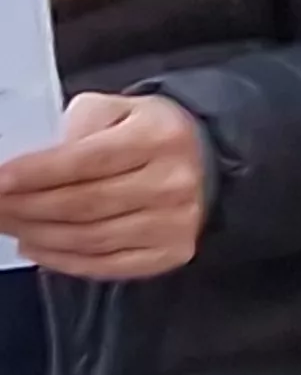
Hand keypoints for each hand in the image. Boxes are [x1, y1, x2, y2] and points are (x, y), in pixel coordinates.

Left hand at [0, 92, 209, 279]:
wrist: (207, 160)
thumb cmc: (151, 134)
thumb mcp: (119, 110)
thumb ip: (79, 126)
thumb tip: (34, 166)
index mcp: (159, 137)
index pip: (85, 160)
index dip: (35, 174)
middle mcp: (172, 182)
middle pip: (81, 204)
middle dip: (25, 207)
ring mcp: (174, 222)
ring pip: (88, 238)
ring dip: (37, 234)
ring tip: (9, 223)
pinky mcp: (171, 252)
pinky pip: (105, 265)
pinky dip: (62, 259)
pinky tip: (36, 245)